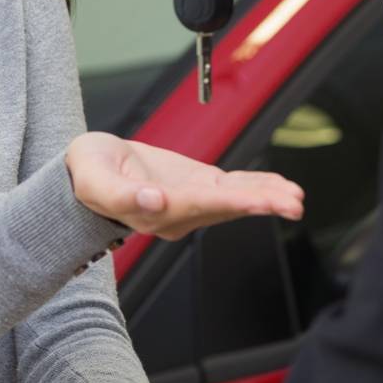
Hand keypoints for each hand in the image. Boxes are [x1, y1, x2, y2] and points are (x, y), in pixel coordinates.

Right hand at [65, 132, 303, 239]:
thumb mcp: (92, 178)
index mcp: (154, 211)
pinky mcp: (198, 186)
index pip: (197, 206)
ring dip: (266, 197)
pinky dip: (257, 186)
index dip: (229, 202)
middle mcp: (179, 213)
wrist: (89, 169)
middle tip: (292, 203)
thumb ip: (122, 193)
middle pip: (224, 208)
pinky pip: (232, 188)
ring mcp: (192, 201)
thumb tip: (153, 201)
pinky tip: (280, 186)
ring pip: (234, 200)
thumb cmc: (87, 173)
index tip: (256, 201)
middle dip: (260, 204)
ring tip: (295, 196)